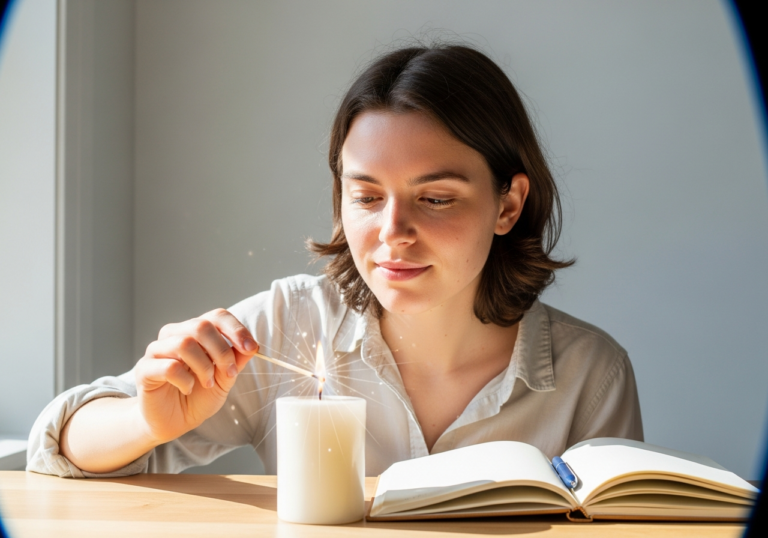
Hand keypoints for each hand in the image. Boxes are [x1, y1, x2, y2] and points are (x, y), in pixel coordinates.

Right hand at [134, 308, 257, 443]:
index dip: (236, 329)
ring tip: (208, 383)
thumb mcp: (225, 379)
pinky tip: (188, 389)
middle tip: (230, 373)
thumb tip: (252, 346)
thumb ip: (236, 361)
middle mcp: (175, 335)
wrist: (174, 422)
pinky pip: (168, 366)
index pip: (217, 316)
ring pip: (184, 343)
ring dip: (204, 366)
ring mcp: (157, 351)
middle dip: (222, 351)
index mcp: (196, 332)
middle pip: (201, 326)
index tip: (251, 348)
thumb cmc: (198, 397)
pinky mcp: (144, 370)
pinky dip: (185, 380)